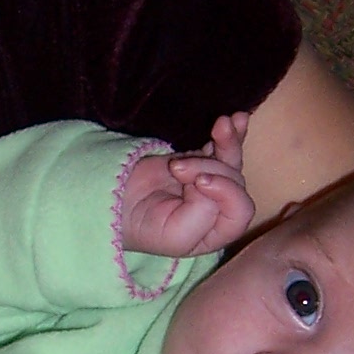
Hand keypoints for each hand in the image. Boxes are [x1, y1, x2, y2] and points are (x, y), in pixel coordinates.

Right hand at [121, 112, 253, 260]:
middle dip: (208, 169)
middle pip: (234, 182)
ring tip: (221, 124)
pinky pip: (220, 147)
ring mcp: (210, 183)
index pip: (240, 211)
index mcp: (216, 232)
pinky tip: (237, 118)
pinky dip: (228, 134)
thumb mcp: (177, 235)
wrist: (112, 202)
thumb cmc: (144, 227)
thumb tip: (211, 178)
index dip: (227, 193)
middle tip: (175, 167)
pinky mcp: (198, 161)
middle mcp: (218, 209)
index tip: (198, 182)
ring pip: (231, 160)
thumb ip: (205, 211)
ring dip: (229, 142)